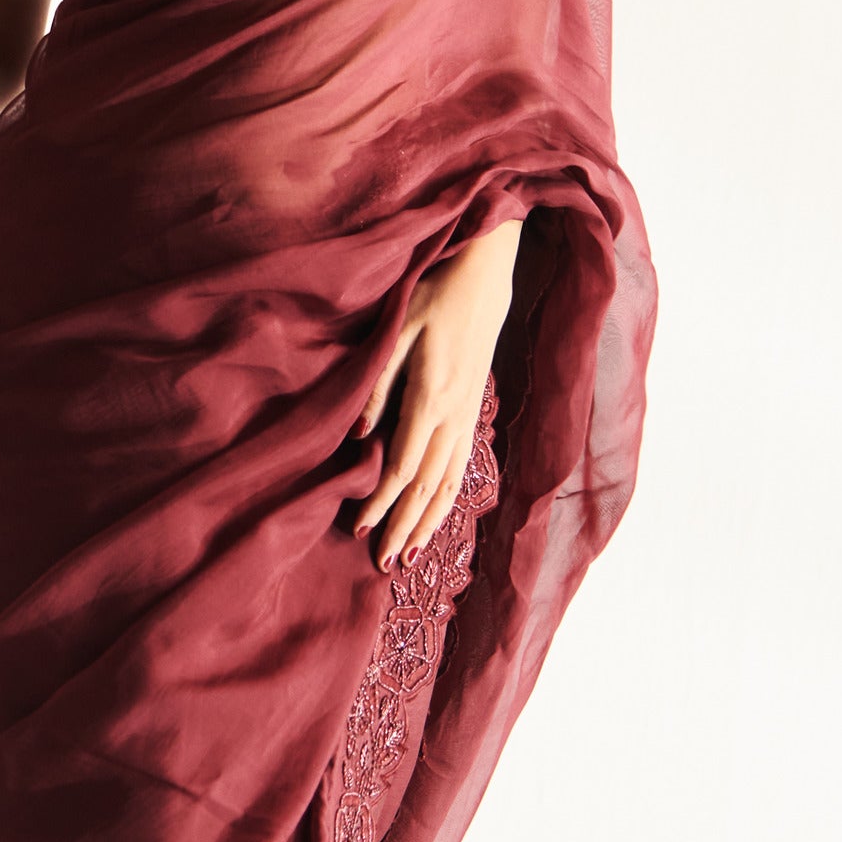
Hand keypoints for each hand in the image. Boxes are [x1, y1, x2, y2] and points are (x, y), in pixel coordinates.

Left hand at [345, 218, 522, 568]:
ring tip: (408, 555)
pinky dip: (448, 501)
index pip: (403, 466)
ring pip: (448, 484)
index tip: (360, 529)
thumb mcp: (396, 331)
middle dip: (403, 526)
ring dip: (427, 522)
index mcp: (431, 398)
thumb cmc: (433, 296)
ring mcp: (468, 418)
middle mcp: (454, 416)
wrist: (485, 278)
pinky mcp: (472, 414)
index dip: (382, 501)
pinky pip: (462, 469)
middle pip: (426, 486)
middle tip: (382, 563)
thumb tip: (357, 437)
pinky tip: (436, 521)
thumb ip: (376, 385)